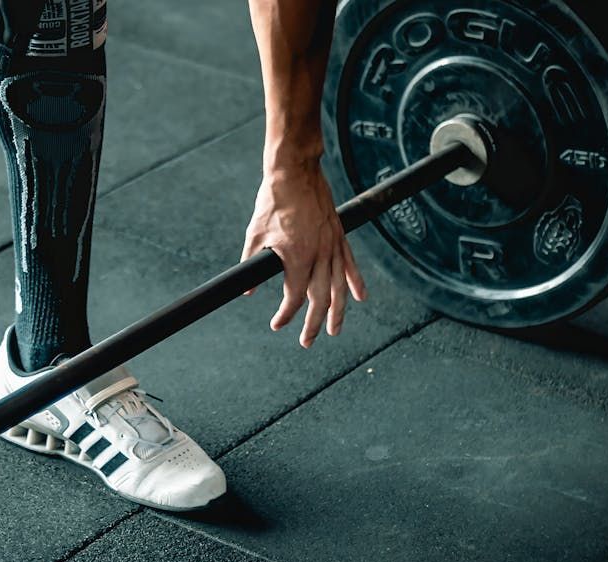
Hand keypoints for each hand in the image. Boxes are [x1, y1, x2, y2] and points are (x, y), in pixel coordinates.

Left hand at [241, 162, 365, 347]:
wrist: (295, 172)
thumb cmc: (273, 201)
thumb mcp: (255, 234)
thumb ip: (251, 266)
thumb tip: (246, 291)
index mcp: (297, 257)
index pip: (294, 297)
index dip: (286, 315)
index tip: (277, 324)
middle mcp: (319, 255)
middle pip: (320, 299)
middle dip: (314, 324)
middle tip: (307, 342)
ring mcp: (332, 245)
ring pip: (339, 286)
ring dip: (338, 311)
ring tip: (334, 330)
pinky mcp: (339, 235)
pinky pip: (351, 264)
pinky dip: (356, 282)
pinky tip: (360, 297)